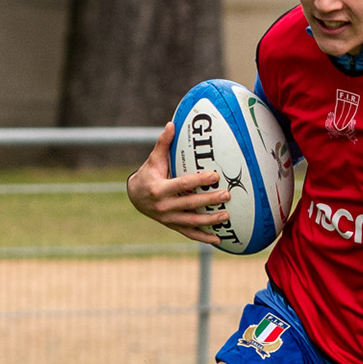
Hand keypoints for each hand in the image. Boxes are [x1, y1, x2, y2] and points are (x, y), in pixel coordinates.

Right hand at [126, 122, 228, 244]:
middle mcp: (163, 206)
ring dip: (210, 221)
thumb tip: (172, 123)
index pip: (183, 184)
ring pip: (192, 222)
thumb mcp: (153, 160)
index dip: (199, 181)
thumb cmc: (148, 174)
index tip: (215, 176)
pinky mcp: (172, 226)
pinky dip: (203, 238)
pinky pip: (189, 234)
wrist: (135, 197)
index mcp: (159, 189)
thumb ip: (164, 144)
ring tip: (227, 216)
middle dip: (209, 201)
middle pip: (190, 204)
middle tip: (227, 195)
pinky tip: (218, 240)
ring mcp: (168, 219)